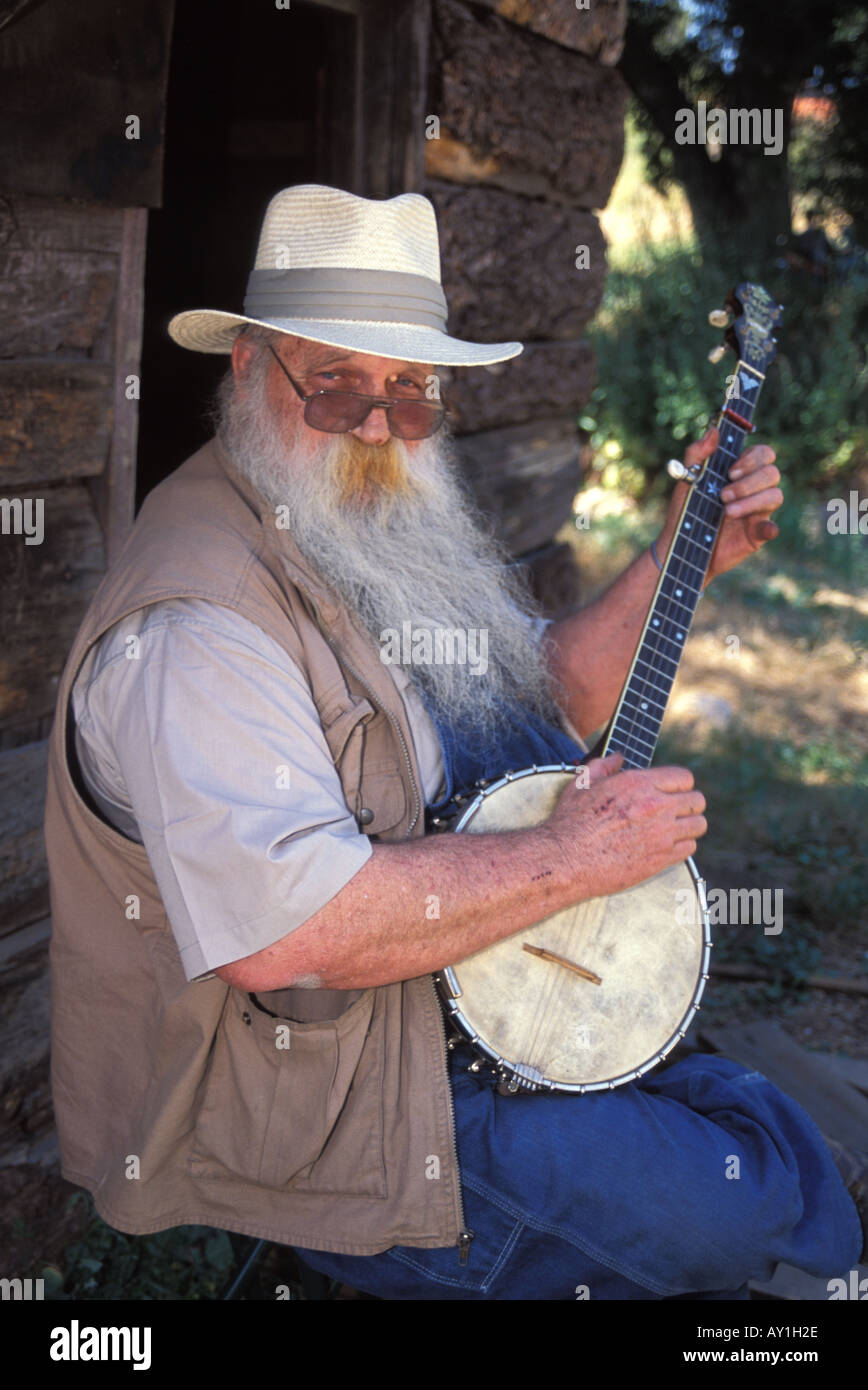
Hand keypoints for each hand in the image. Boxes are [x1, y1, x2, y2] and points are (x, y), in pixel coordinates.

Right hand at [544, 753, 707, 899]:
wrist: (566, 859)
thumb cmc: (570, 821)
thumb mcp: (582, 784)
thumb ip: (604, 766)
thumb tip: (618, 757)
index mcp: (638, 783)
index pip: (684, 777)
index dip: (679, 784)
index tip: (671, 791)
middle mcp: (655, 805)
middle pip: (697, 800)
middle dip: (688, 804)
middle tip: (675, 811)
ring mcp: (661, 833)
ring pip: (698, 825)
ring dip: (688, 825)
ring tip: (674, 829)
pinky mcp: (661, 858)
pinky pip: (689, 848)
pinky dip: (682, 846)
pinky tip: (666, 846)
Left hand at [659, 425, 782, 582]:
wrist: (680, 544)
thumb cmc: (686, 509)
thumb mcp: (687, 480)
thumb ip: (697, 453)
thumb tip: (713, 431)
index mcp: (740, 471)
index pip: (763, 454)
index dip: (752, 459)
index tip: (731, 472)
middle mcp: (754, 488)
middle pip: (772, 473)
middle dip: (748, 483)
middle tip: (723, 494)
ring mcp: (758, 510)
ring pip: (775, 496)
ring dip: (751, 502)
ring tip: (726, 512)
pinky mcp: (757, 533)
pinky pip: (773, 527)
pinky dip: (769, 527)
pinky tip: (760, 529)